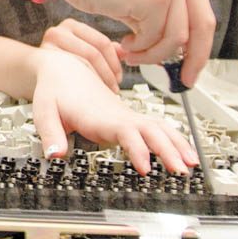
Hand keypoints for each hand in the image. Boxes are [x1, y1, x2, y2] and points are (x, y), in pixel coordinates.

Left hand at [30, 48, 197, 174]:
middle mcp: (118, 115)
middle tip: (182, 171)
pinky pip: (157, 127)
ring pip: (159, 126)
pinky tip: (181, 152)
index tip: (145, 167)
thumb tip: (55, 154)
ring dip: (177, 144)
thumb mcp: (45, 112)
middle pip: (150, 129)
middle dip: (168, 149)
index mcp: (100, 116)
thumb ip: (51, 134)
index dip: (137, 148)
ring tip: (192, 164)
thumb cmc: (54, 90)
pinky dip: (173, 138)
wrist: (62, 67)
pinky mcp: (128, 118)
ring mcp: (126, 116)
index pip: (125, 131)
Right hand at [41, 18, 124, 92]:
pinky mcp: (41, 58)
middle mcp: (58, 31)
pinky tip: (87, 92)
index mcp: (72, 25)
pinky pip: (67, 72)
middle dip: (107, 74)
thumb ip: (104, 50)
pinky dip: (81, 83)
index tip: (119, 78)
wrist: (32, 70)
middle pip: (92, 53)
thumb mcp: (84, 52)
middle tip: (113, 88)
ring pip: (81, 63)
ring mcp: (48, 44)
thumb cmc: (60, 62)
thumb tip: (125, 52)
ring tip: (103, 92)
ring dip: (96, 80)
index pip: (102, 43)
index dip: (114, 63)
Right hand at [51, 0, 214, 86]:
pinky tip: (124, 41)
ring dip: (153, 54)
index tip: (193, 66)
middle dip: (192, 59)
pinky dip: (139, 48)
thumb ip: (166, 13)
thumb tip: (183, 48)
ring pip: (177, 38)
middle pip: (201, 27)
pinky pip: (154, 38)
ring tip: (133, 52)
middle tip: (182, 79)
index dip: (201, 47)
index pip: (203, 14)